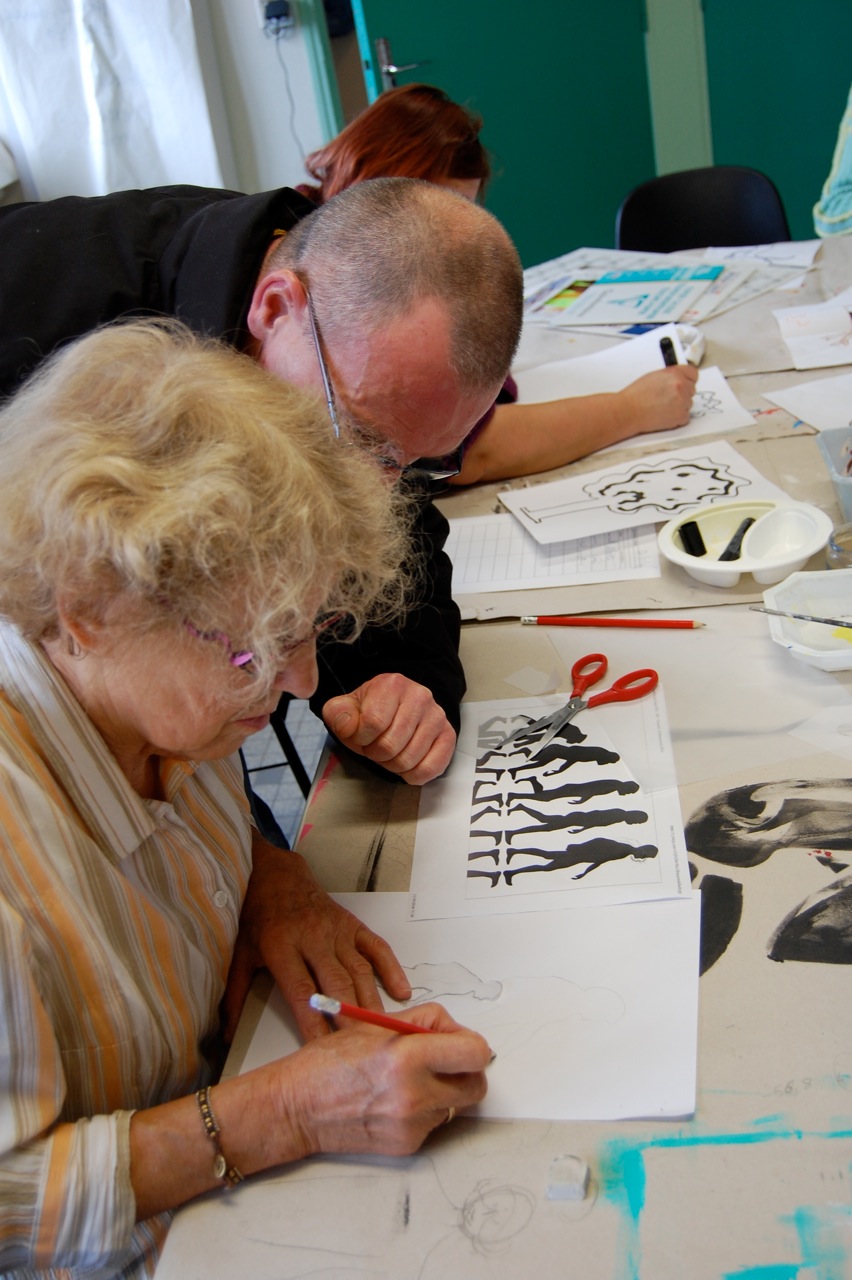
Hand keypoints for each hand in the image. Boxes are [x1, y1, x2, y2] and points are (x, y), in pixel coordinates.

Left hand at [222, 835, 412, 1040]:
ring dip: (371, 1001)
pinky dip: (391, 968)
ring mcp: (336, 930)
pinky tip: (400, 991)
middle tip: (361, 1047)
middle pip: (336, 983)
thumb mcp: (240, 952)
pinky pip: (376, 947)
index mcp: (282, 945)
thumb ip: (235, 994)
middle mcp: (313, 937)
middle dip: (349, 1017)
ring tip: (382, 1030)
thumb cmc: (259, 914)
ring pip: (359, 970)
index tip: (321, 1049)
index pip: (301, 990)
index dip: (312, 1021)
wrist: (278, 873)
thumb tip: (223, 1033)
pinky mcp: (352, 924)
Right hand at [277, 1002, 491, 1157]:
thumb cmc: (330, 1062)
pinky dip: (424, 1110)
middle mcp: (415, 1096)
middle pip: (476, 1086)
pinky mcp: (408, 1146)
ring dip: (444, 1091)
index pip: (475, 1053)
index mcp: (407, 1057)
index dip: (472, 1044)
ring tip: (410, 1079)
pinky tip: (395, 1100)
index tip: (459, 1042)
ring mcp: (412, 1126)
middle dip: (466, 1071)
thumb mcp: (376, 1025)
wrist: (297, 1108)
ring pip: (456, 1106)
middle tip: (443, 1060)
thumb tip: (456, 1031)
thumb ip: (425, 1022)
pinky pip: (434, 1123)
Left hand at [322, 673, 455, 783]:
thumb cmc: (372, 711)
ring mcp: (437, 716)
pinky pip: (431, 768)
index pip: (372, 724)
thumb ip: (337, 714)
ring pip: (408, 760)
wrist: (397, 709)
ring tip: (390, 752)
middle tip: (375, 747)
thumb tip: (348, 726)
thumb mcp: (347, 708)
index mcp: (392, 684)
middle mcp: (420, 696)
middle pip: (389, 746)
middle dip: (375, 754)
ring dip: (392, 765)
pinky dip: (414, 775)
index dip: (359, 739)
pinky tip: (407, 765)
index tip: (360, 735)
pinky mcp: (448, 735)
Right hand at [620, 366, 698, 434]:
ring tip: (662, 407)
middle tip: (667, 398)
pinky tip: (664, 415)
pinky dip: (677, 418)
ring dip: (679, 406)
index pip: (694, 374)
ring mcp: (683, 401)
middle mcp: (681, 385)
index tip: (685, 383)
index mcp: (675, 373)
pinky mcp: (681, 416)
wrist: (629, 411)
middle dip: (683, 394)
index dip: (688, 380)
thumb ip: (671, 376)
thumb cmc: (637, 395)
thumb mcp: (654, 376)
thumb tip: (680, 380)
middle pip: (692, 389)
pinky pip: (685, 417)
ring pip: (689, 404)